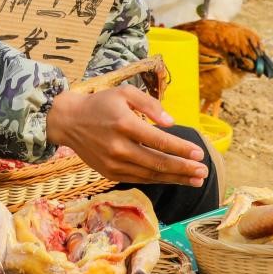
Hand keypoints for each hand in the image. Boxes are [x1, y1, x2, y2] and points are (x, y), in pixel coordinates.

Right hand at [45, 87, 206, 186]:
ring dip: (175, 179)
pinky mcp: (109, 173)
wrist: (69, 121)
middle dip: (184, 168)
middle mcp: (118, 147)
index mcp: (124, 124)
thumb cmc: (101, 103)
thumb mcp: (125, 93)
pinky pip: (138, 179)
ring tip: (195, 180)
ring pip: (150, 175)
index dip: (181, 149)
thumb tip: (171, 124)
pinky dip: (158, 180)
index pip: (159, 141)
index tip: (200, 153)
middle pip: (157, 162)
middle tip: (204, 172)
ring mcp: (113, 163)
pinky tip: (174, 179)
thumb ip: (150, 104)